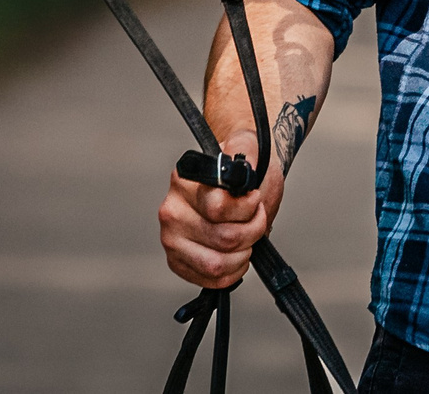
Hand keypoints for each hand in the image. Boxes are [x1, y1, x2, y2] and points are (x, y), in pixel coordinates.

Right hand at [158, 130, 282, 288]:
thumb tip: (241, 169)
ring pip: (217, 263)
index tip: (255, 198)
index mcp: (184, 181)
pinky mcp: (177, 262)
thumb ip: (245, 154)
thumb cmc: (241, 170)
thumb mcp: (249, 149)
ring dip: (244, 253)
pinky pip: (211, 279)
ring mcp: (171, 239)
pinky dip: (233, 271)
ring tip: (247, 236)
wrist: (235, 182)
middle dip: (252, 231)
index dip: (247, 208)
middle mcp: (172, 211)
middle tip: (257, 219)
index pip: (218, 207)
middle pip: (223, 239)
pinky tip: (237, 253)